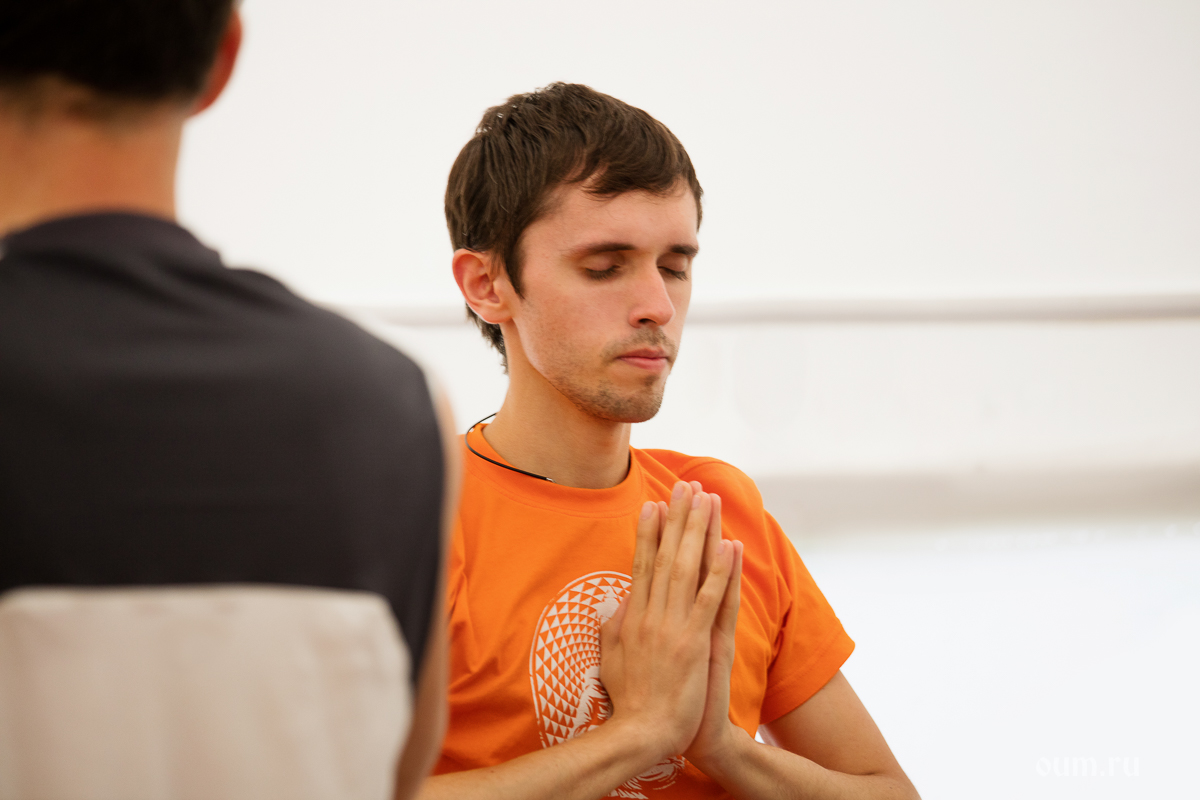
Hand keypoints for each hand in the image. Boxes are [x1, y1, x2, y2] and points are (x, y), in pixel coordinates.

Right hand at [599, 482, 735, 762]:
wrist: (643, 734)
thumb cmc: (629, 702)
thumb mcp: (609, 658)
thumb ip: (611, 627)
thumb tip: (613, 601)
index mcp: (632, 617)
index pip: (642, 564)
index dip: (648, 532)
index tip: (653, 504)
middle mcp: (651, 614)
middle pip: (666, 556)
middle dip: (677, 519)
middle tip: (685, 487)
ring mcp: (673, 626)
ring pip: (688, 568)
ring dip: (699, 531)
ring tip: (707, 500)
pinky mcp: (695, 641)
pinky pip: (711, 598)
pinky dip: (721, 571)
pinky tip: (730, 546)